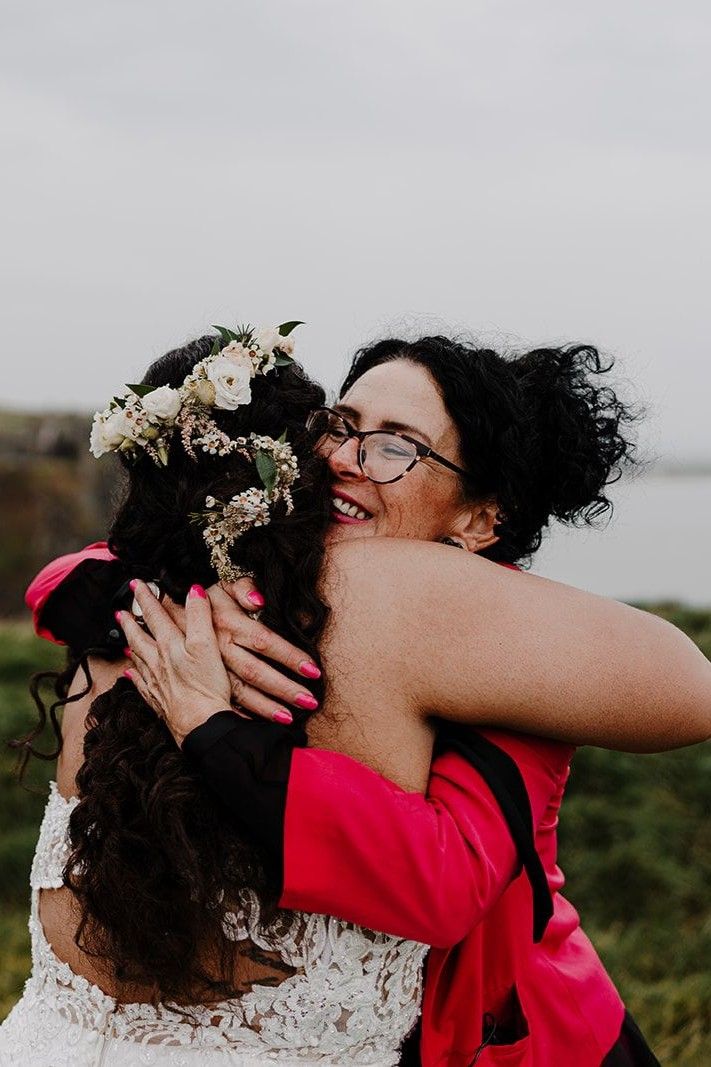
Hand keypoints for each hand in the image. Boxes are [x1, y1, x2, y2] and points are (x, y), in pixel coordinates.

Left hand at [120, 581, 234, 747]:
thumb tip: (194, 591)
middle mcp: (158, 662)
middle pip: (139, 636)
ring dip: (130, 644)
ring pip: (137, 658)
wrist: (201, 726)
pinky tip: (131, 674)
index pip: (155, 615)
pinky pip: (141, 684)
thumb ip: (199, 616)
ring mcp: (156, 682)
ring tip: (124, 637)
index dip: (146, 598)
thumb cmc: (206, 687)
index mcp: (170, 645)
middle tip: (121, 611)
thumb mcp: (207, 645)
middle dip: (130, 621)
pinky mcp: (159, 700)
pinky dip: (134, 676)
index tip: (136, 585)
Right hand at [162, 575, 321, 722]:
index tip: (313, 670)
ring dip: (265, 707)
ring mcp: (211, 667)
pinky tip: (258, 725)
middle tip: (309, 701)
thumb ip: (244, 588)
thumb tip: (259, 601)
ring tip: (289, 719)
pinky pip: (225, 700)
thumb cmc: (211, 597)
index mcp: (229, 623)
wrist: (171, 610)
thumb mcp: (226, 583)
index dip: (289, 656)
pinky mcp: (205, 679)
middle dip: (283, 688)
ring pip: (240, 691)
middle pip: (255, 672)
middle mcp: (220, 648)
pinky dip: (242, 714)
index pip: (265, 642)